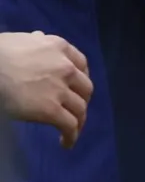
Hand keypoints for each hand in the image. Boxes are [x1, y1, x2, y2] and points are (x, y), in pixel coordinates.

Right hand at [0, 31, 91, 147]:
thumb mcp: (22, 39)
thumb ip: (35, 41)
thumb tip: (38, 38)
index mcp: (59, 48)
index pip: (82, 64)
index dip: (82, 78)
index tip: (77, 88)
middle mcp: (66, 68)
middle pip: (85, 88)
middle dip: (82, 100)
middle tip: (74, 110)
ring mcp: (60, 89)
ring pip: (80, 109)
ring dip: (78, 122)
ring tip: (72, 131)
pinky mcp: (50, 109)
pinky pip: (69, 125)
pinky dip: (71, 136)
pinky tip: (65, 143)